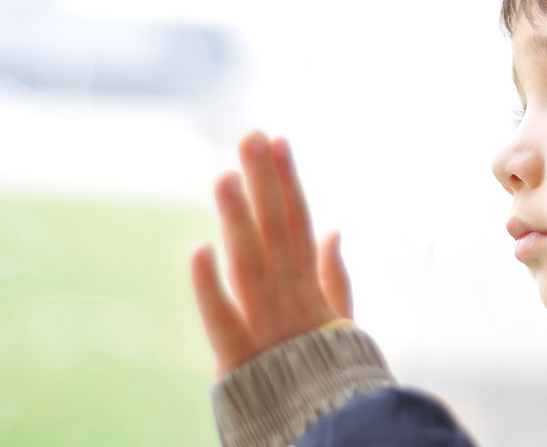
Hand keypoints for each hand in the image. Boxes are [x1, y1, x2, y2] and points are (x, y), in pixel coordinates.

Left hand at [190, 131, 352, 375]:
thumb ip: (334, 274)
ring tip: (225, 174)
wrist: (331, 429)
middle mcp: (288, 297)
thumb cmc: (332, 375)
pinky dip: (210, 288)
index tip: (277, 141)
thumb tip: (333, 228)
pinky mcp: (239, 357)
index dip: (287, 180)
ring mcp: (266, 324)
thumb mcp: (341, 321)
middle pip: (275, 231)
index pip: (297, 222)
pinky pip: (223, 320)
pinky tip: (198, 250)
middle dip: (263, 181)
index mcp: (309, 286)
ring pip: (250, 261)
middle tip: (250, 136)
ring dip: (239, 218)